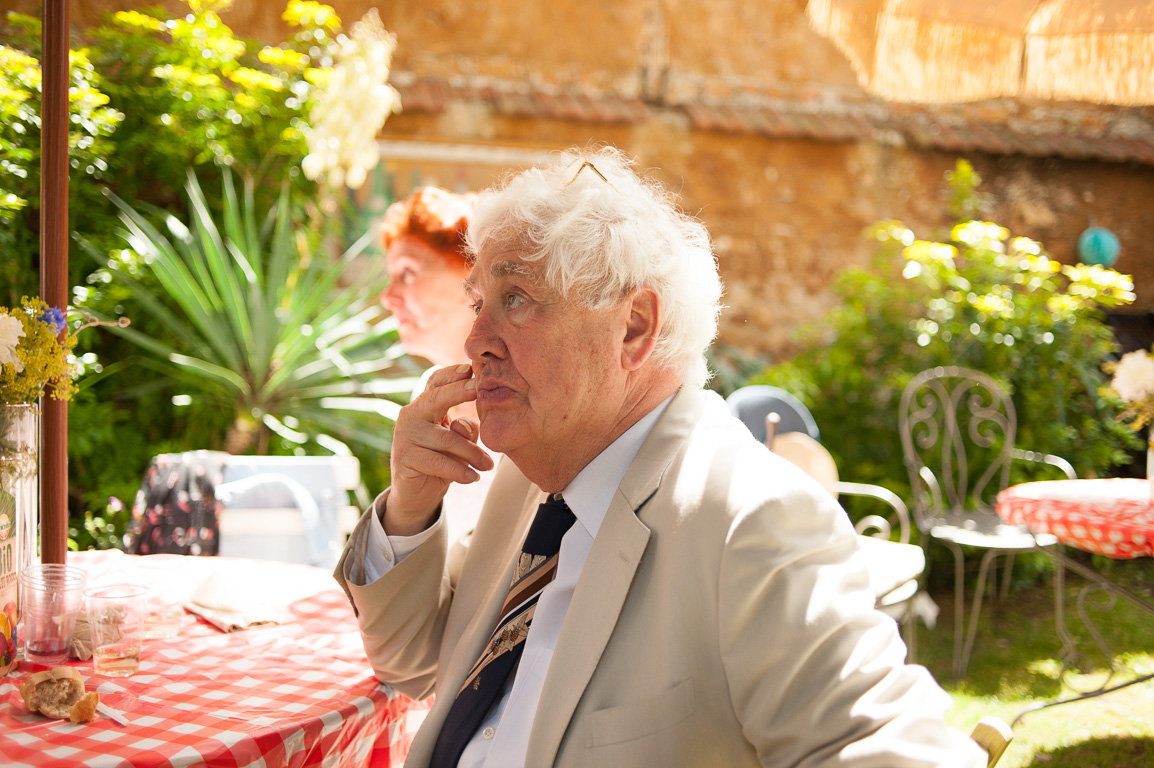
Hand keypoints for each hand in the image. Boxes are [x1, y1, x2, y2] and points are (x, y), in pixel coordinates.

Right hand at [385, 364, 494, 535]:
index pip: (436, 382)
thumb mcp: (459, 442)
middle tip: (479, 389)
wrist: (417, 494)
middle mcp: (411, 416)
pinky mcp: (404, 458)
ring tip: (488, 465)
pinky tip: (473, 477)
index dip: (452, 374)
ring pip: (447, 439)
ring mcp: (405, 436)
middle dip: (458, 392)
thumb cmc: (443, 460)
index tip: (471, 368)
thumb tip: (463, 425)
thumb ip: (465, 429)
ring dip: (472, 453)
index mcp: (425, 406)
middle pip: (436, 398)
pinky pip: (437, 462)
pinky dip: (459, 471)